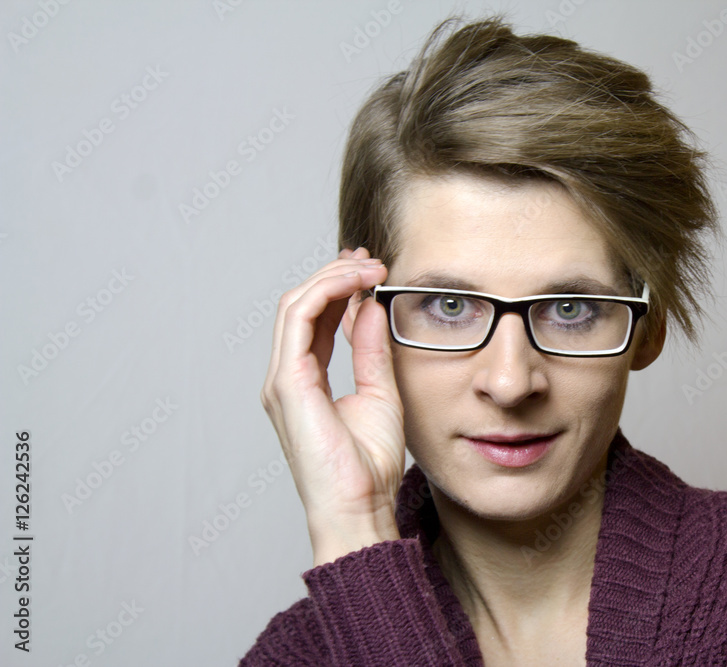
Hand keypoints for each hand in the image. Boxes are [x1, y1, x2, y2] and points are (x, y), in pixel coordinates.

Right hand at [261, 247, 403, 566]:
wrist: (359, 506)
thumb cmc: (367, 466)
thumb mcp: (380, 393)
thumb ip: (371, 350)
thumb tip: (370, 308)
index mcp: (306, 380)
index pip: (315, 319)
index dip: (340, 289)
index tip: (372, 271)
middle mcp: (287, 376)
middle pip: (301, 305)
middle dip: (335, 275)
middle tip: (371, 260)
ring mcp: (282, 379)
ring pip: (295, 305)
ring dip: (332, 278)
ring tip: (369, 268)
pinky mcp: (287, 384)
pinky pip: (298, 320)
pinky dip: (326, 293)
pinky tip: (357, 284)